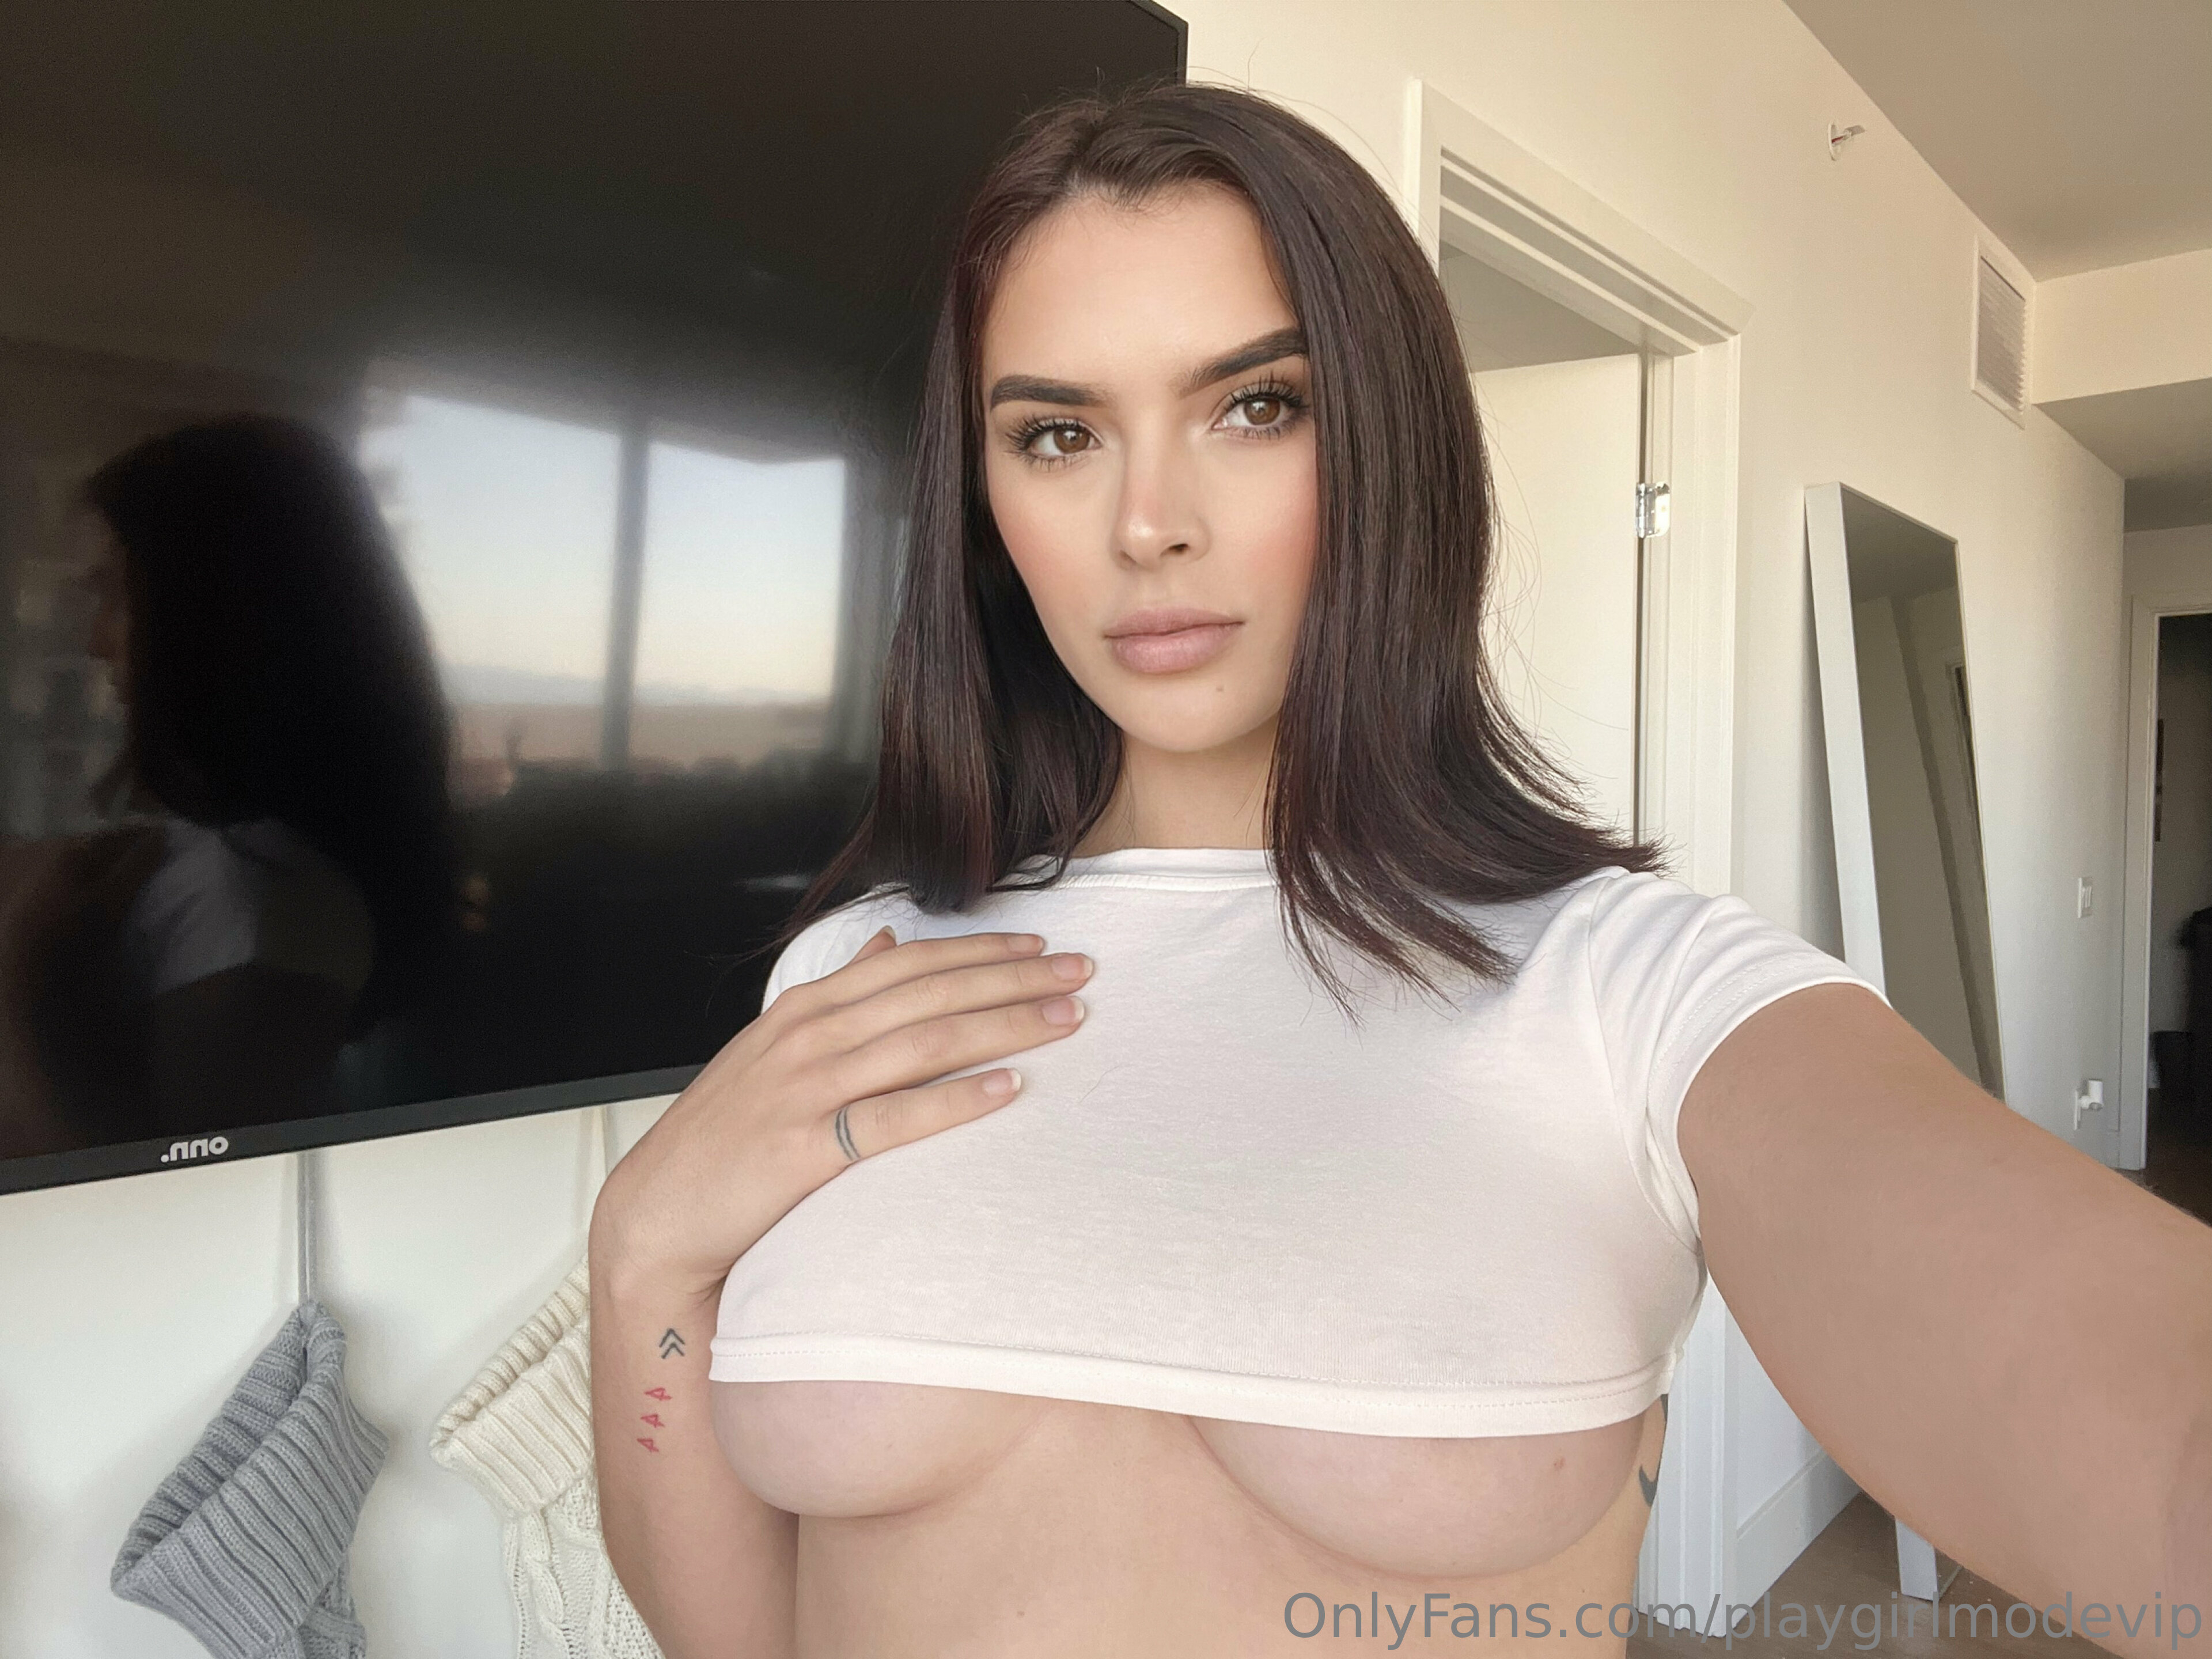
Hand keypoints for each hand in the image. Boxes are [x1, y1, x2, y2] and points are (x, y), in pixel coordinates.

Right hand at [591, 926, 1092, 1298]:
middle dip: (1013, 977)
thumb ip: (836, 993)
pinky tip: (1010, 1088)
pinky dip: (956, 1099)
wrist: (658, 1215)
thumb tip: (886, 941)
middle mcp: (810, 1037)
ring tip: (1066, 1019)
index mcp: (806, 1008)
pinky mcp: (805, 1149)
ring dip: (1004, 1026)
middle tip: (1082, 971)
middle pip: (931, 993)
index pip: (910, 962)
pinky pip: (895, 1117)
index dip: (980, 949)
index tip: (1042, 944)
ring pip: (924, 1043)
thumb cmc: (724, 1135)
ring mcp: (805, 1090)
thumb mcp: (775, 1046)